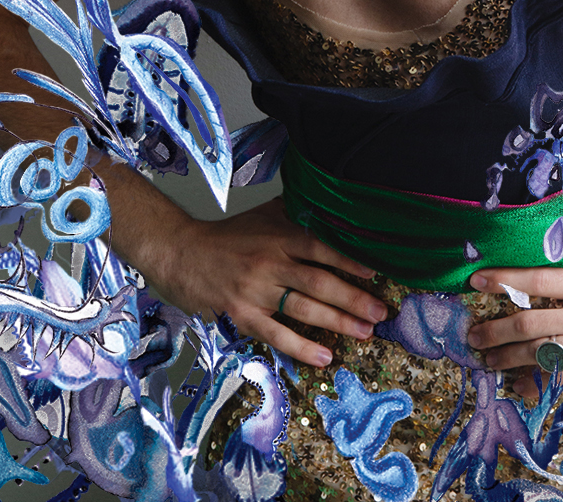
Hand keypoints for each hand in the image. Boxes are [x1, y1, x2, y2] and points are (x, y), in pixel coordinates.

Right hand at [149, 197, 387, 366]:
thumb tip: (330, 205)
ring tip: (364, 333)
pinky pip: (276, 334)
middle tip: (380, 312)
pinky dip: (301, 347)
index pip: (321, 247)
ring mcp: (256, 291)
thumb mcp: (264, 215)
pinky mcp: (242, 314)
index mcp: (280, 236)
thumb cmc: (228, 235)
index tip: (375, 274)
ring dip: (337, 323)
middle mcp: (271, 262)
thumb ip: (296, 213)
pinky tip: (324, 357)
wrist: (182, 252)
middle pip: (318, 283)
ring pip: (303, 310)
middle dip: (353, 299)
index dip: (350, 261)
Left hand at [466, 259, 562, 395]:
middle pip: (528, 323)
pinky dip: (540, 386)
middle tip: (472, 335)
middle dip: (496, 329)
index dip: (504, 280)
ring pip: (539, 354)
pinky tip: (521, 389)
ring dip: (508, 358)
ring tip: (486, 361)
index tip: (478, 280)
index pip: (536, 281)